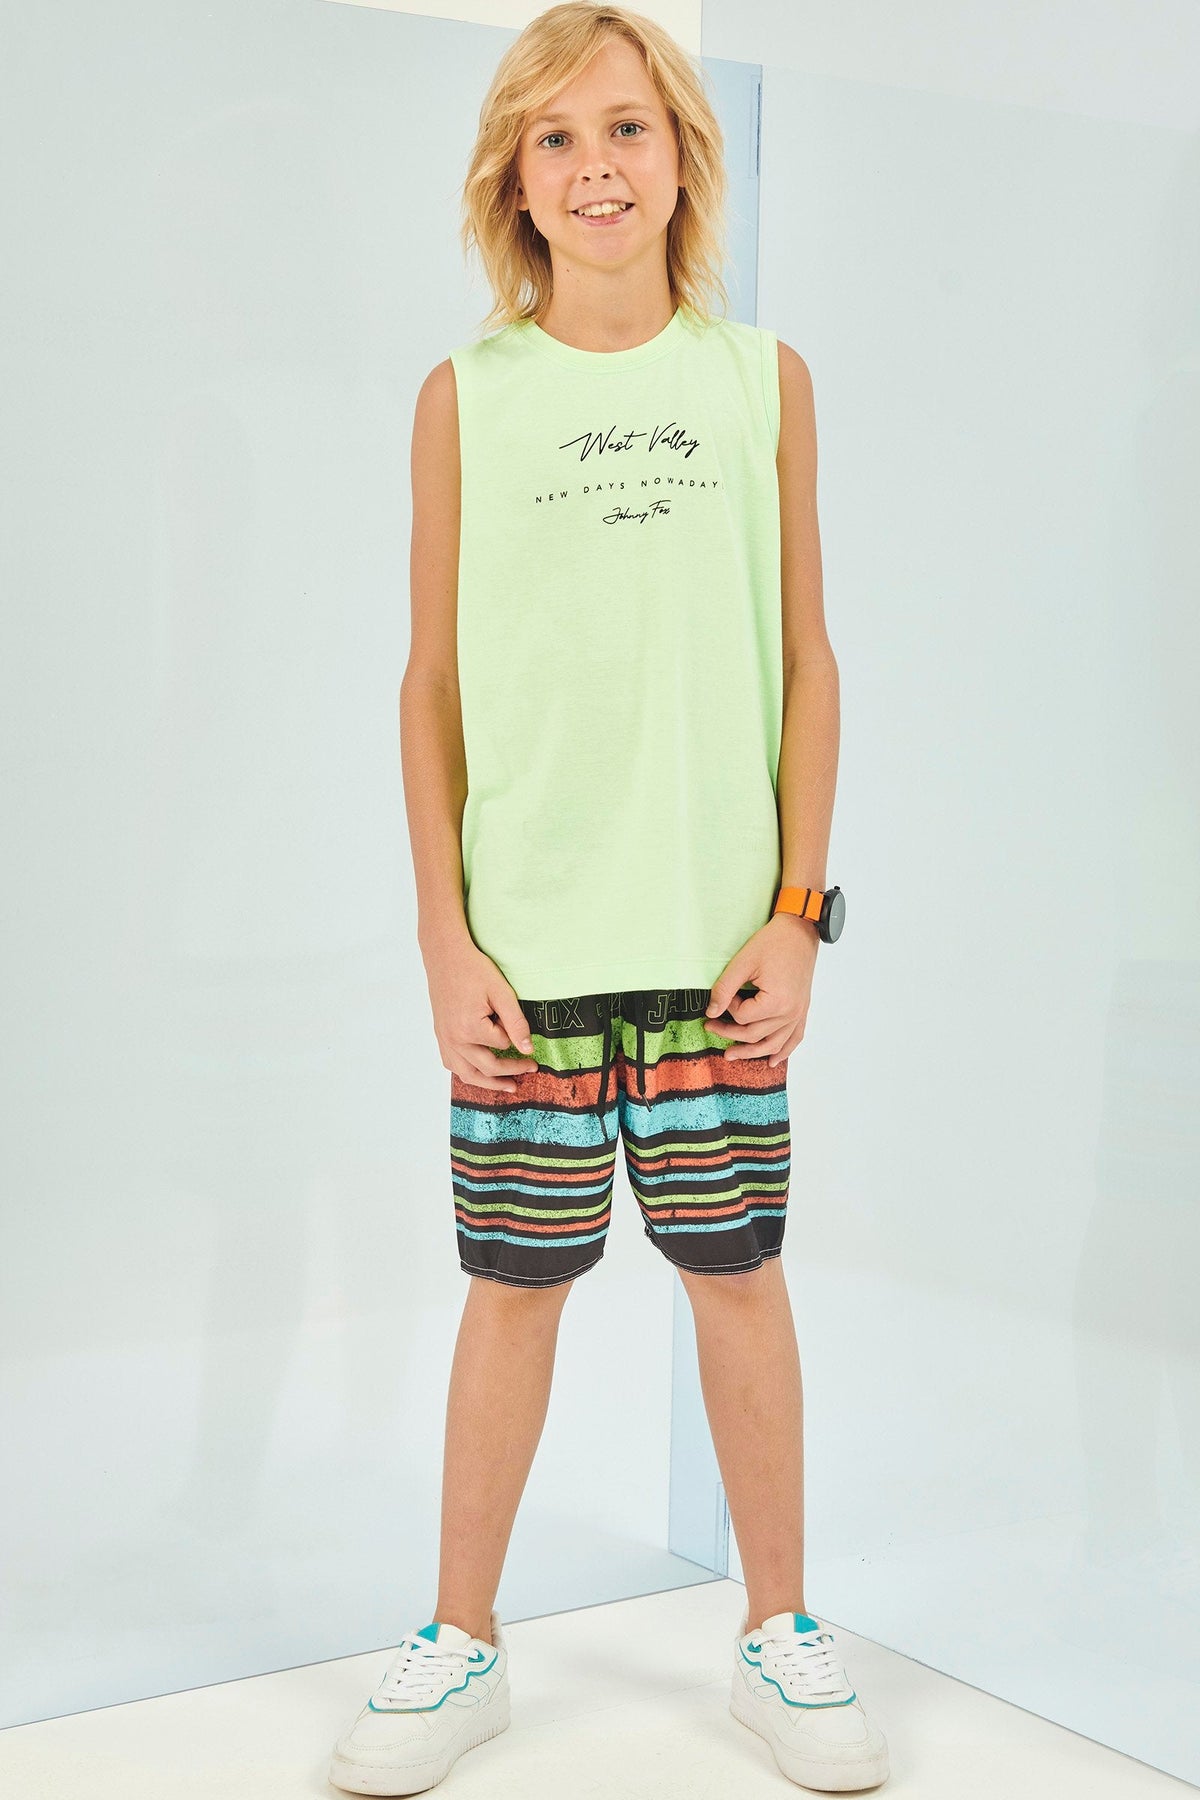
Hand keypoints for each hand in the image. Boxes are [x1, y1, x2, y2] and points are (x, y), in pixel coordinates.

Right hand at [423, 934, 538, 1093]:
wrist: (445, 956)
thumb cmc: (473, 970)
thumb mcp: (501, 992)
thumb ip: (516, 1023)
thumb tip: (528, 1049)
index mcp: (470, 1029)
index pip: (502, 1044)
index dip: (514, 1035)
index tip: (520, 1026)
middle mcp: (454, 1040)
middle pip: (487, 1067)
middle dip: (511, 1070)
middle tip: (531, 1069)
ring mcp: (444, 1039)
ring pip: (466, 1074)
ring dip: (488, 1084)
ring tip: (508, 1086)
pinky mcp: (440, 1035)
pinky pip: (451, 1064)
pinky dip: (466, 1072)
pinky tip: (477, 1073)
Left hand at [703, 912, 818, 1066]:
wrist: (800, 931)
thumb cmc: (773, 943)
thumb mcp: (742, 962)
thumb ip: (725, 989)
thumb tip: (711, 1012)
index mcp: (776, 1001)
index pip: (743, 1017)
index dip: (728, 1007)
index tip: (726, 994)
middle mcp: (790, 1012)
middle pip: (755, 1034)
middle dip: (729, 1033)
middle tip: (710, 1028)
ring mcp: (799, 1013)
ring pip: (773, 1043)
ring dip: (752, 1052)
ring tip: (731, 1055)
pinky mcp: (803, 1009)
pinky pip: (794, 1037)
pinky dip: (784, 1051)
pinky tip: (773, 1061)